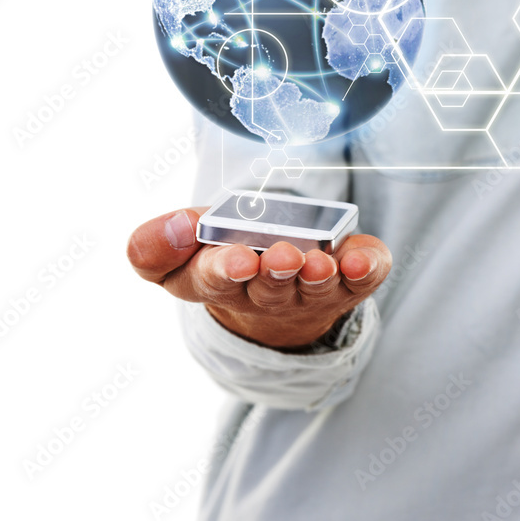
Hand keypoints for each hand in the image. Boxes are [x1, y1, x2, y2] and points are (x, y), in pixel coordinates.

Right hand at [126, 207, 390, 348]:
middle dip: (276, 273)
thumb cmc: (220, 257)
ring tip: (319, 262)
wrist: (270, 288)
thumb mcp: (175, 254)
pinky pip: (361, 281)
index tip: (236, 258)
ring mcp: (307, 293)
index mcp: (212, 284)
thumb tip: (180, 225)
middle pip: (269, 289)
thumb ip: (154, 246)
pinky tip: (361, 260)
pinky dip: (365, 270)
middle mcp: (262, 295)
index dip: (222, 270)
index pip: (209, 282)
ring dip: (317, 276)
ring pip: (314, 290)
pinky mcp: (347, 284)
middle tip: (282, 257)